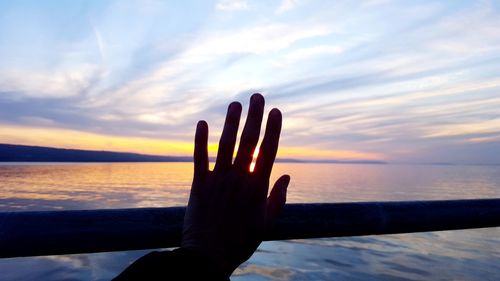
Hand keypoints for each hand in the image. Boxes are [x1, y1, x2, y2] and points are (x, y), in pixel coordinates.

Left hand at [181, 93, 289, 275]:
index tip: (276, 111)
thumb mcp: (266, 223)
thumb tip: (286, 175)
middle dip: (254, 116)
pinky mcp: (199, 185)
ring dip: (231, 122)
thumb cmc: (241, 242)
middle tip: (257, 96)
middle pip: (248, 141)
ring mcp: (217, 180)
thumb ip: (277, 198)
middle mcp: (238, 178)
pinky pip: (199, 157)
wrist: (208, 257)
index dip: (272, 129)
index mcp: (257, 187)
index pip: (268, 151)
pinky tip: (202, 123)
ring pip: (225, 144)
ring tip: (235, 103)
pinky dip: (200, 140)